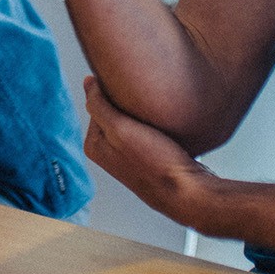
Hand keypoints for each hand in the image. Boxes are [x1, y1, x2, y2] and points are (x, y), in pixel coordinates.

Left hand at [83, 75, 208, 220]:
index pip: (97, 103)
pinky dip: (152, 124)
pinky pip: (145, 132)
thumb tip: (87, 82)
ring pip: (131, 121)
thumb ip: (99, 105)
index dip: (113, 93)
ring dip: (141, 114)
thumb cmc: (154, 163)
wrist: (186, 191)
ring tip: (154, 113)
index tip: (129, 91)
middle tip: (144, 103)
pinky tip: (161, 125)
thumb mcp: (120, 128)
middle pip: (113, 112)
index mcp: (94, 144)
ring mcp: (127, 156)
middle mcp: (107, 152)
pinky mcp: (147, 159)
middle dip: (127, 104)